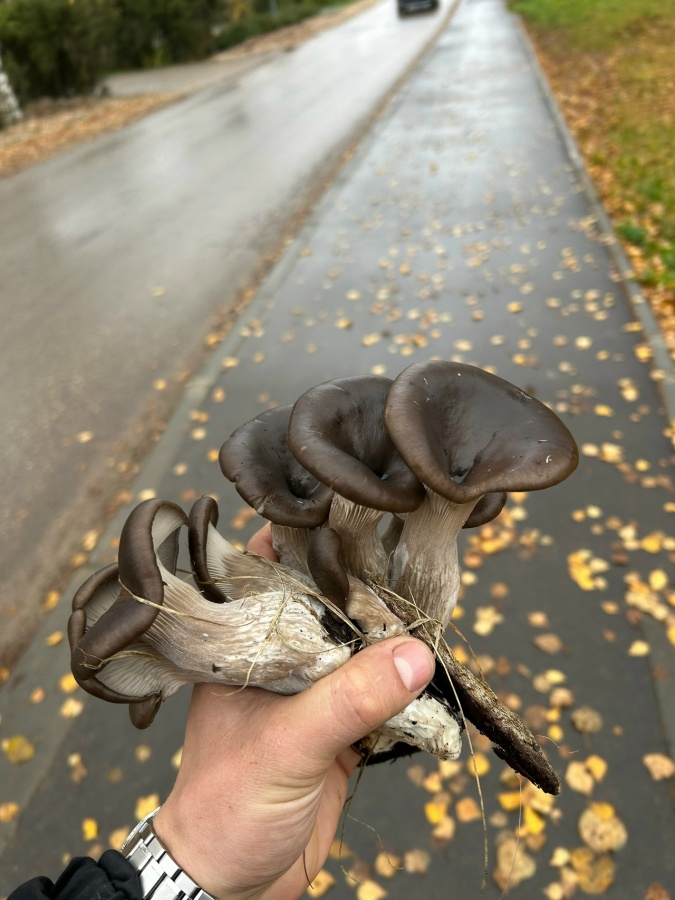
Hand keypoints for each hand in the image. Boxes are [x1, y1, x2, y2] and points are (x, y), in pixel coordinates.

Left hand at [153, 524, 434, 899]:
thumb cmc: (227, 806)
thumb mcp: (286, 745)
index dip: (308, 542)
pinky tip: (431, 673)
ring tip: (431, 607)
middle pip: (328, 609)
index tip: (354, 514)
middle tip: (411, 559)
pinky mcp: (337, 733)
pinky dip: (404, 689)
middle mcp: (279, 662)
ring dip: (391, 641)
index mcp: (245, 648)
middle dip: (367, 591)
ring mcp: (310, 696)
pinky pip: (378, 698)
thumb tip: (414, 656)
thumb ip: (347, 699)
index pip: (271, 574)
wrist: (230, 884)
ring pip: (358, 652)